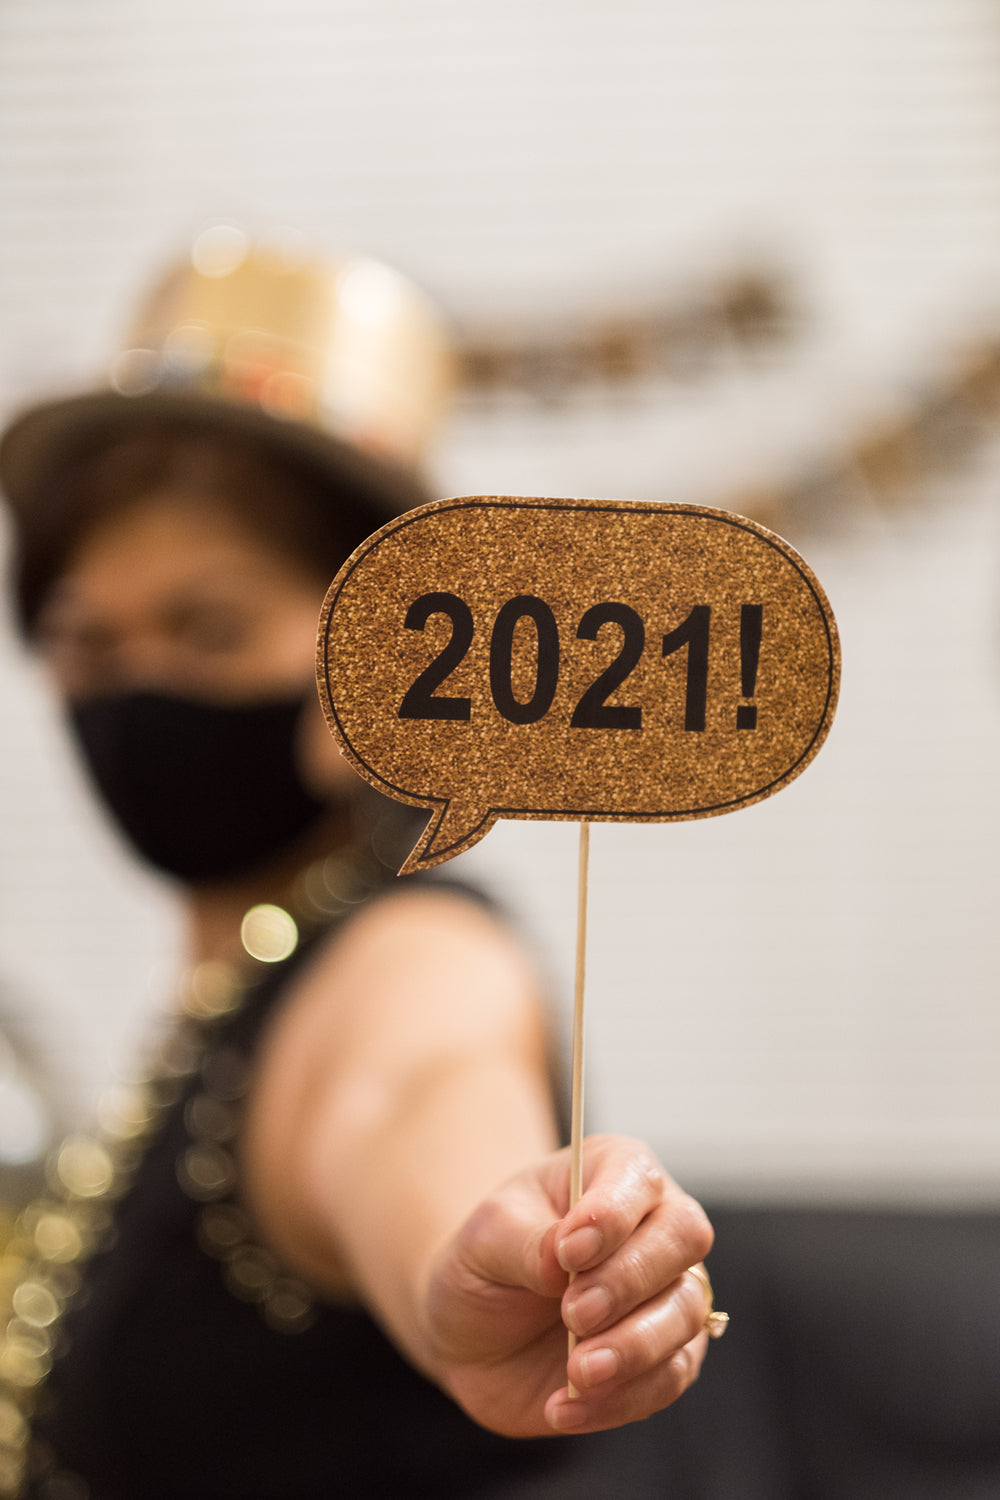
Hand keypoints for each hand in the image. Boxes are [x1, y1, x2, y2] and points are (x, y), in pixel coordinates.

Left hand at [422, 1134, 713, 1436]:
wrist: (473, 1334)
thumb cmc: (485, 1262)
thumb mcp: (485, 1238)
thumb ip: (527, 1242)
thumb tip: (563, 1255)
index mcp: (615, 1172)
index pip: (639, 1180)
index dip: (613, 1216)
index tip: (568, 1252)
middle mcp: (654, 1226)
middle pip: (683, 1239)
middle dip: (628, 1281)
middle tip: (574, 1312)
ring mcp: (666, 1294)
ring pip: (685, 1313)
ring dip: (633, 1347)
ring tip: (577, 1371)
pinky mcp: (663, 1359)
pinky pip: (668, 1379)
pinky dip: (620, 1399)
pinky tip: (564, 1405)